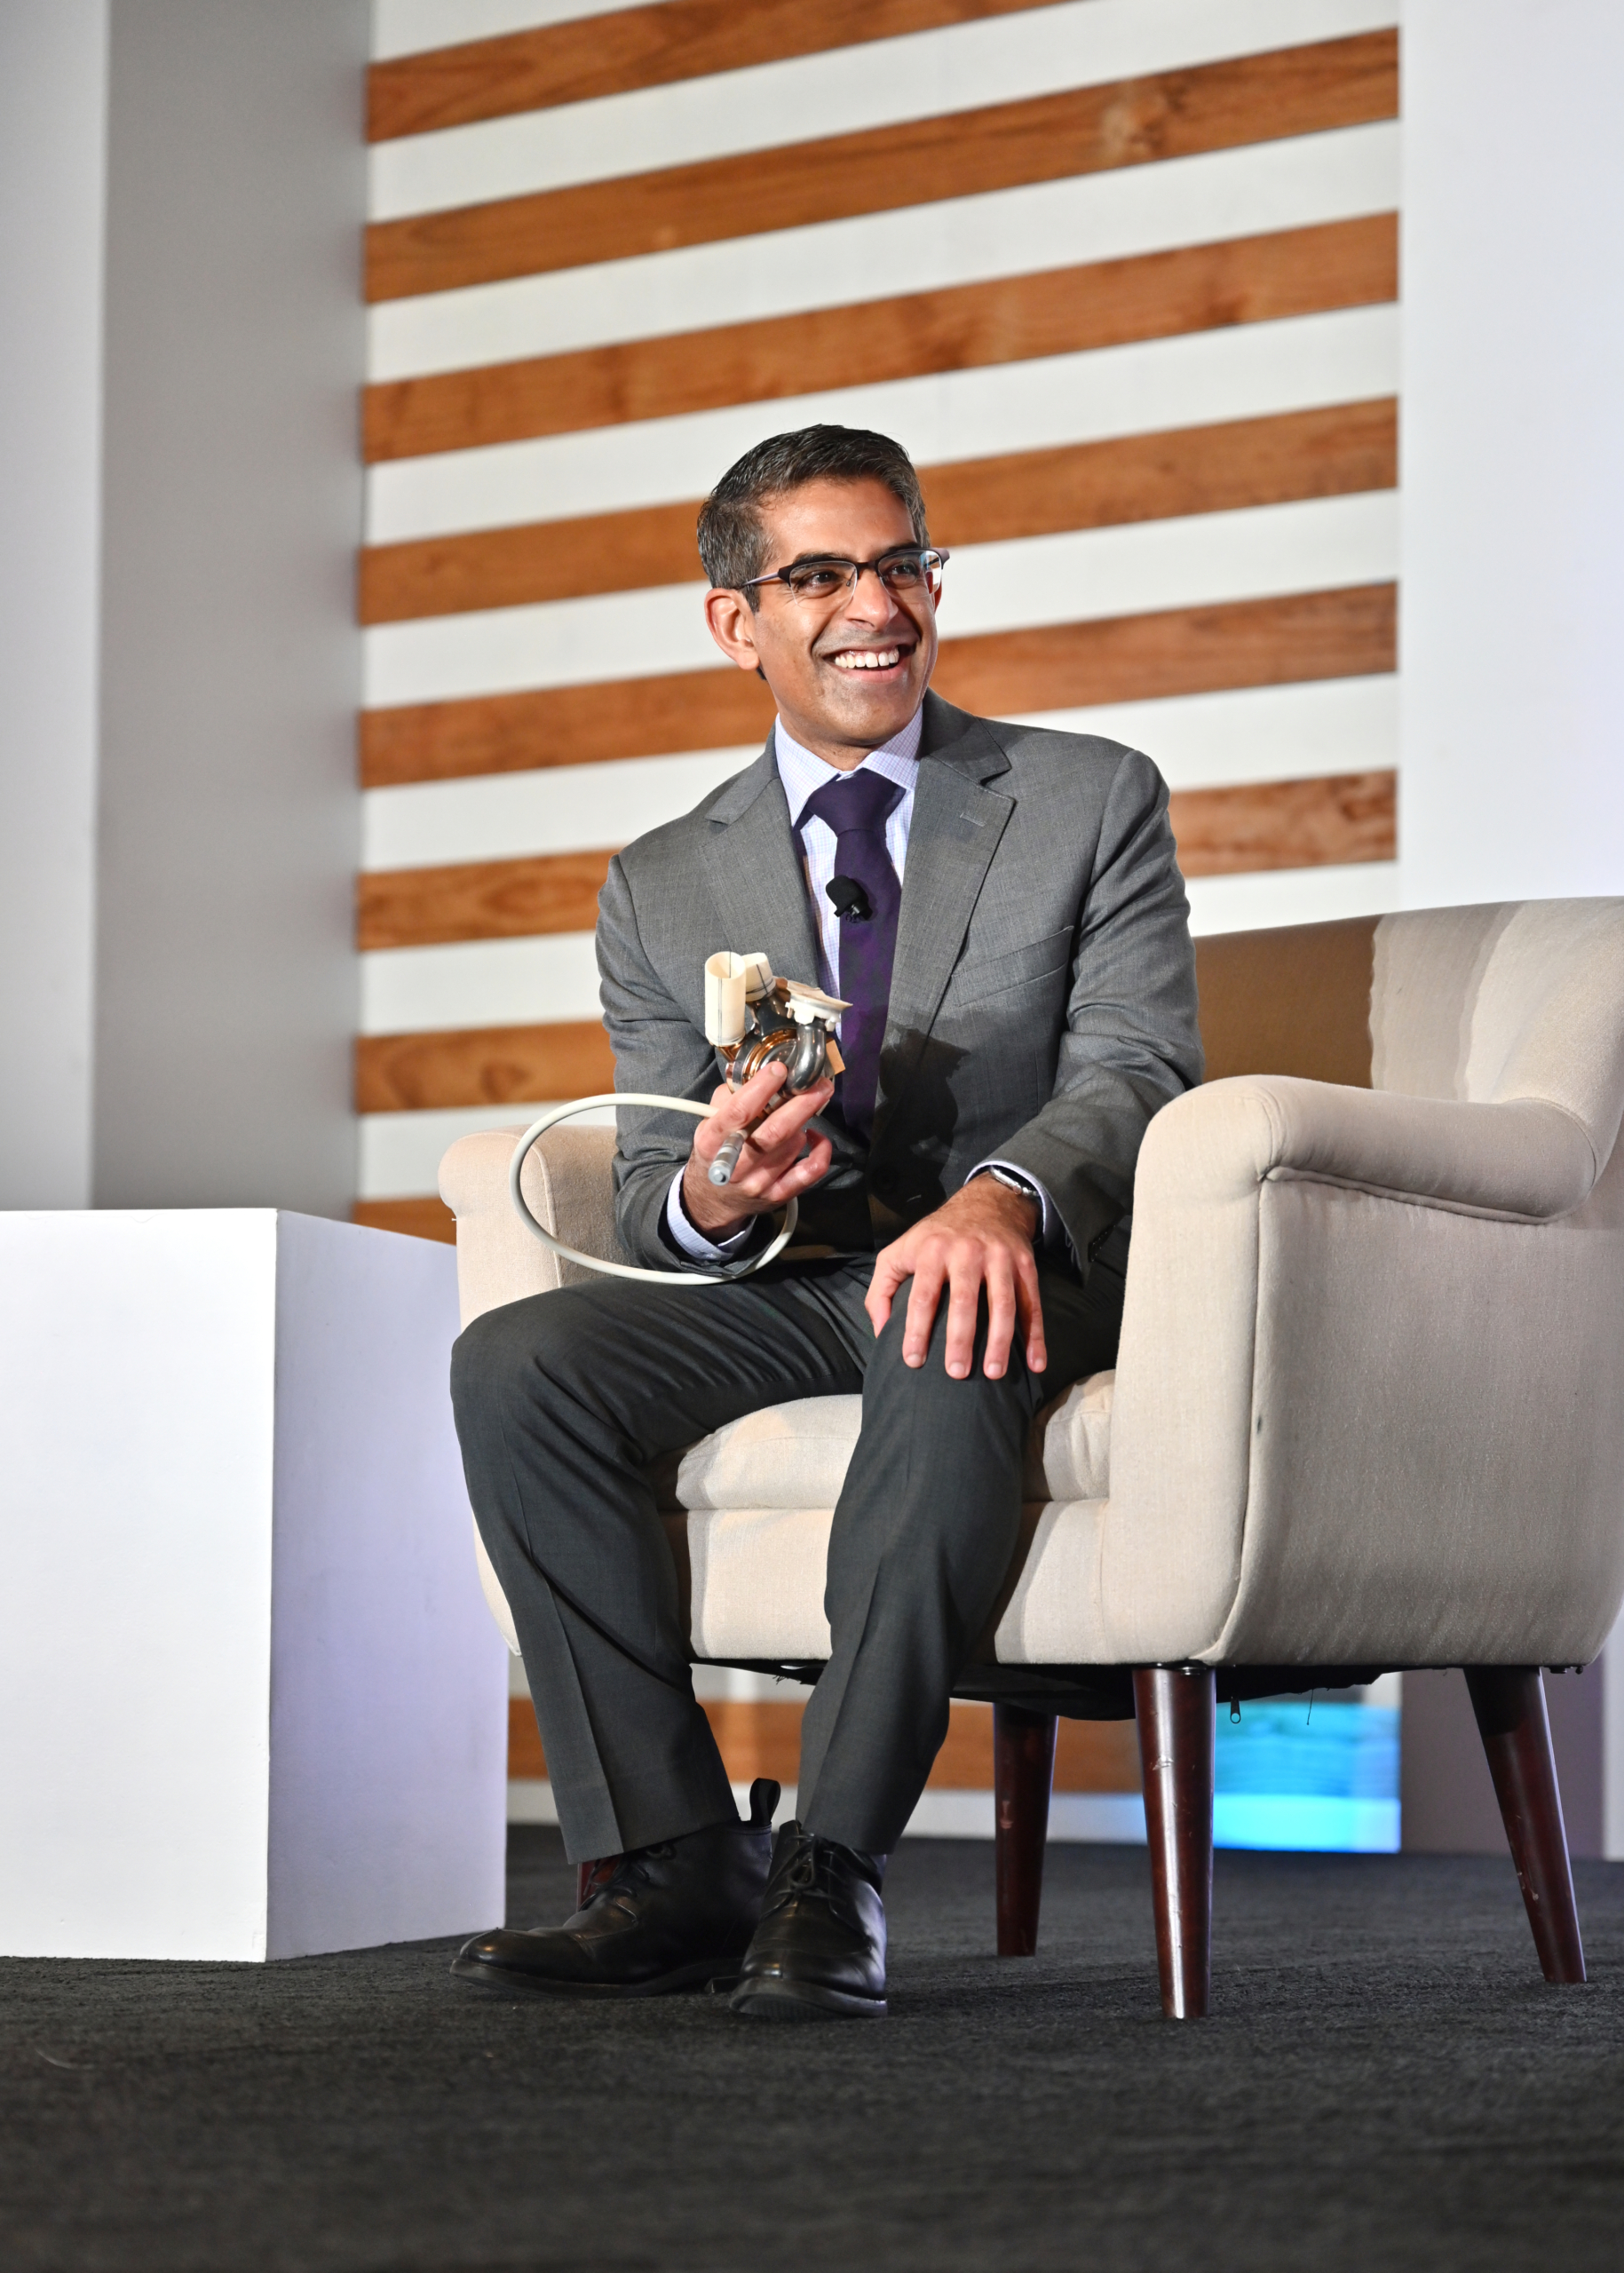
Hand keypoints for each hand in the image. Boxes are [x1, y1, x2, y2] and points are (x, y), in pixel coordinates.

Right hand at [681, 1061, 834, 1236]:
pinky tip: (817, 1137)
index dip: (761, 1088)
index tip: (780, 1069)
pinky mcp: (778, 1195)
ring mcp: (758, 1183)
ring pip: (793, 1147)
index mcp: (713, 1142)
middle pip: (774, 1133)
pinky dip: (820, 1152)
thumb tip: (756, 1073)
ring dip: (803, 1124)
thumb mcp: (708, 1124)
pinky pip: (809, 1173)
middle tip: (819, 1085)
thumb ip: (727, 1097)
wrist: (712, 1199)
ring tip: (802, 1111)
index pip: (739, 1112)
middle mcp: (735, 1165)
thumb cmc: (715, 1152)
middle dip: (801, 1105)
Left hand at [865, 1177, 1044, 1382]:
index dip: (917, 1331)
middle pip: (964, 1301)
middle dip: (961, 1339)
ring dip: (1001, 1341)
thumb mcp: (899, 1251)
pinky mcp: (1025, 1264)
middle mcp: (967, 1252)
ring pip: (1003, 1304)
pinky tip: (1035, 1363)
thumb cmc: (936, 1236)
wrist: (987, 1202)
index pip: (923, 1296)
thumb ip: (882, 1290)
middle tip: (956, 1373)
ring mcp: (1000, 1258)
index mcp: (933, 1251)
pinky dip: (1036, 1335)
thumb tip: (881, 1331)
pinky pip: (1032, 1303)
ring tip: (994, 1373)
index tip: (914, 1361)